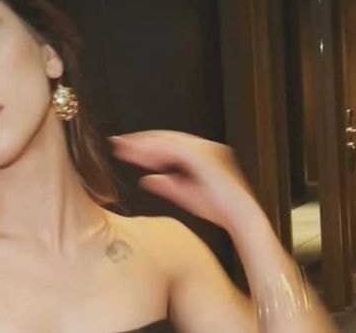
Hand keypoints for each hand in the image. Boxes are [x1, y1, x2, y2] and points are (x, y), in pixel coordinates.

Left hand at [109, 130, 259, 232]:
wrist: (240, 217)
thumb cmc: (218, 208)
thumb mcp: (184, 194)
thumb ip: (165, 184)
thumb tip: (144, 179)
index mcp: (201, 154)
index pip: (169, 143)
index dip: (145, 144)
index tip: (124, 148)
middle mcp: (205, 147)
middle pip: (166, 138)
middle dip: (140, 140)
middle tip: (116, 142)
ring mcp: (206, 150)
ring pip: (168, 140)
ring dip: (144, 143)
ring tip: (123, 148)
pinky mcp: (205, 157)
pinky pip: (176, 149)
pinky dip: (157, 150)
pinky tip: (141, 155)